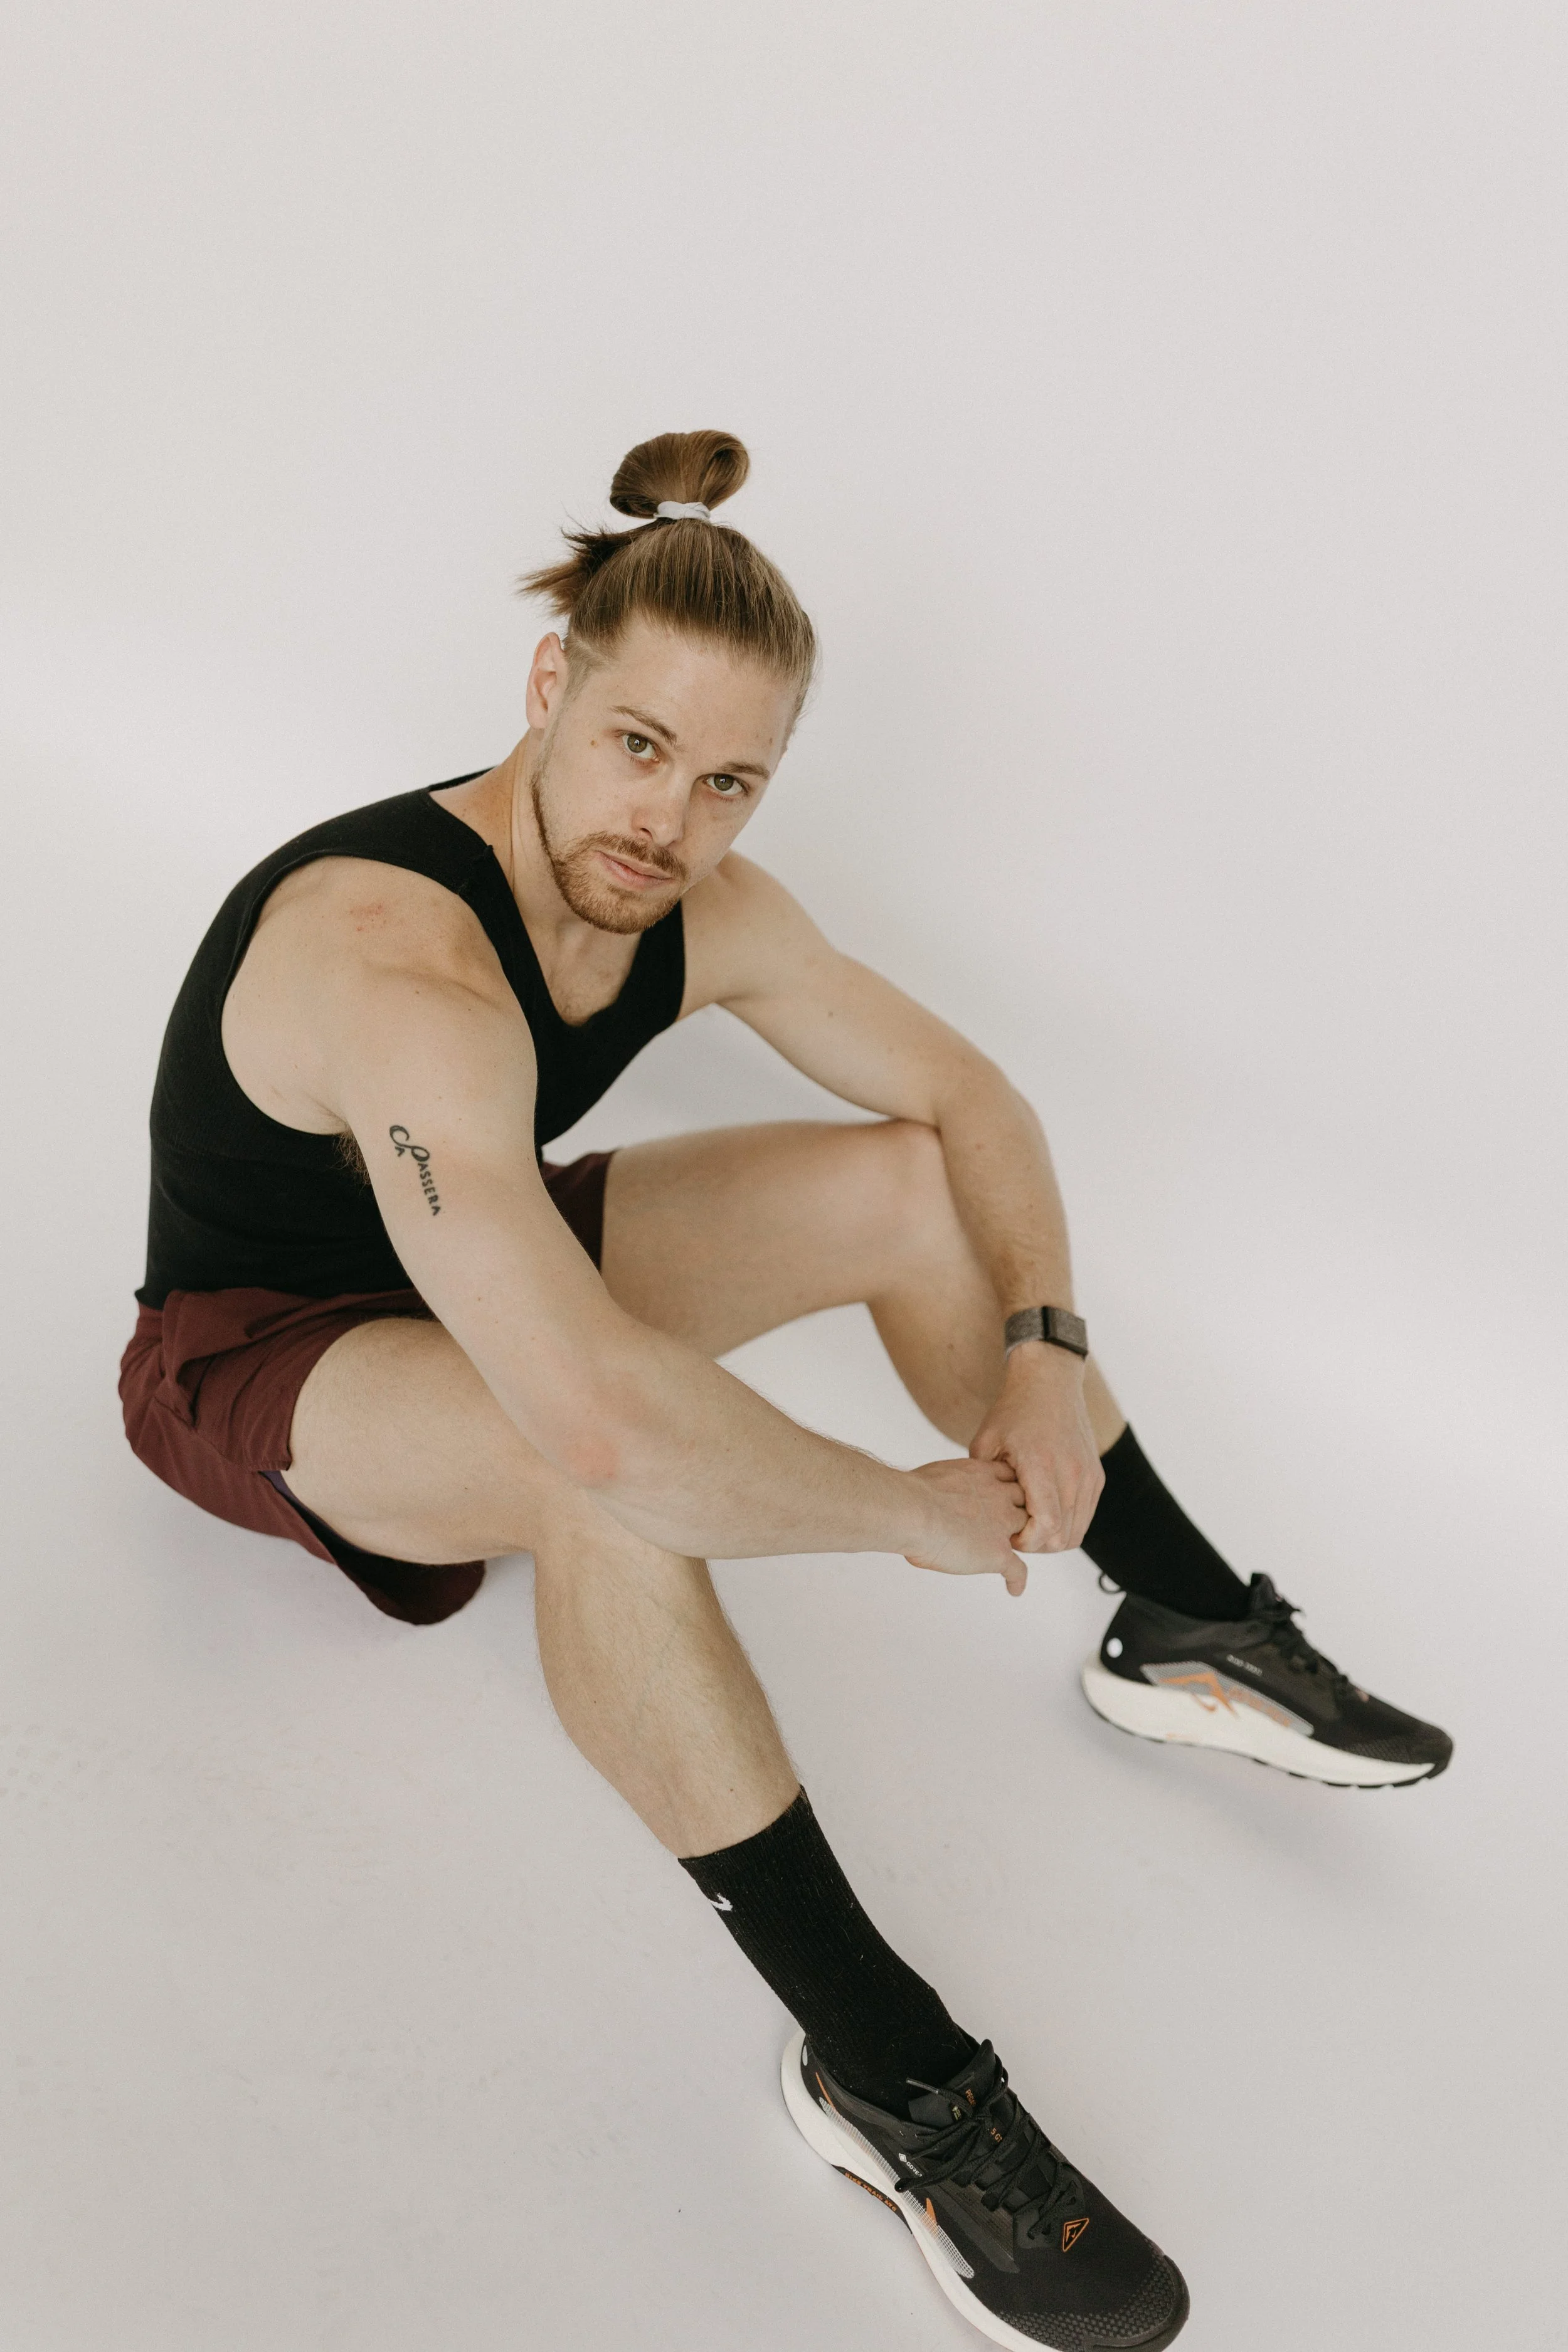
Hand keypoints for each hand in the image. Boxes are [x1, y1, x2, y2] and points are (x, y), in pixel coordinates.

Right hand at [904, 1456, 1029, 1594]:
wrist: (913, 1512)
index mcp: (981, 1475)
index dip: (1009, 1487)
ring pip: (1029, 1532)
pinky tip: (1014, 1588)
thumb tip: (932, 1499)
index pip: (1010, 1476)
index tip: (1004, 1495)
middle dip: (1021, 1511)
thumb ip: (946, 1488)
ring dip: (1025, 1541)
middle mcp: (998, 1497)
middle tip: (1012, 1524)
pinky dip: (1017, 1580)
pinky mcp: (997, 1552)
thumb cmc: (912, 1495)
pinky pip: (1018, 1569)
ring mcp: (1002, 1526)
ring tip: (1019, 1552)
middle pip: (1026, 1502)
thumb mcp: (935, 1478)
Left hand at [969, 1344, 1103, 1552]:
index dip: (1027, 1542)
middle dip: (1037, 1544)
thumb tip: (983, 1515)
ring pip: (1077, 1531)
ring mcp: (1088, 1475)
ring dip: (1053, 1536)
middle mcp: (1072, 1473)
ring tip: (1029, 1521)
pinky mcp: (1096, 1476)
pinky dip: (1067, 1523)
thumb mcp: (985, 1442)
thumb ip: (984, 1481)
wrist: (1049, 1382)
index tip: (1008, 1535)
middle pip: (1062, 1537)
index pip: (1047, 1527)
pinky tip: (1045, 1509)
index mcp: (1041, 1465)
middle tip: (1016, 1531)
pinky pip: (1085, 1515)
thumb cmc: (1013, 1411)